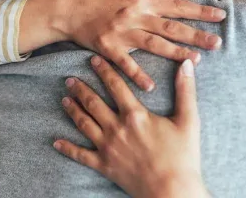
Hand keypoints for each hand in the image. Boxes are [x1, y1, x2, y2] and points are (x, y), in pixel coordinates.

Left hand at [53, 56, 208, 197]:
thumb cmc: (183, 156)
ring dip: (72, 110)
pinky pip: (81, 155)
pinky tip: (56, 141)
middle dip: (80, 89)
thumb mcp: (189, 120)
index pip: (116, 86)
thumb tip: (188, 64)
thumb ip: (186, 90)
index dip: (104, 70)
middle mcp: (117, 128)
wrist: (172, 190)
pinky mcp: (104, 165)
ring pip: (84, 124)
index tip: (93, 60)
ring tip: (64, 100)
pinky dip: (67, 148)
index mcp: (135, 115)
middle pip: (93, 103)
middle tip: (69, 79)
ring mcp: (108, 147)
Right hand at [56, 0, 224, 90]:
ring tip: (196, 59)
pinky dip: (137, 75)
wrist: (71, 10)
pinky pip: (125, 63)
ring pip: (153, 43)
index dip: (200, 11)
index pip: (177, 6)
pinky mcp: (108, 48)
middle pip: (170, 26)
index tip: (220, 16)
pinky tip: (150, 86)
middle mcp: (135, 15)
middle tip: (218, 43)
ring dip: (175, 52)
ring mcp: (121, 32)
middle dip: (196, 34)